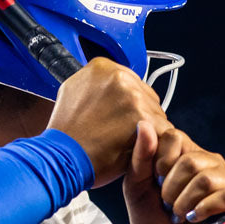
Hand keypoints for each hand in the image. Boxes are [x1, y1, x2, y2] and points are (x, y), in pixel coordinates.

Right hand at [47, 58, 170, 186]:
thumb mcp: (71, 92)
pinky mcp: (144, 119)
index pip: (130, 81)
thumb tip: (107, 86)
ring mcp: (133, 97)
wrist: (62, 156)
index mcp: (101, 67)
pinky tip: (139, 149)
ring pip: (156, 113)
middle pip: (146, 95)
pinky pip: (163, 130)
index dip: (127, 103)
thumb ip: (94, 84)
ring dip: (148, 129)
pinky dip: (155, 142)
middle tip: (120, 132)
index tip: (118, 115)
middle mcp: (119, 77)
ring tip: (124, 142)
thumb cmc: (66, 133)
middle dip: (138, 114)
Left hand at [123, 122, 224, 223]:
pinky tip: (196, 219)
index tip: (154, 183)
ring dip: (186, 202)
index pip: (174, 137)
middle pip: (191, 159)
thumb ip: (140, 158)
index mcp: (185, 154)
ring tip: (180, 214)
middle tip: (167, 205)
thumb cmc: (154, 222)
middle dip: (171, 188)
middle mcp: (210, 162)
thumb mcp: (136, 190)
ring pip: (207, 178)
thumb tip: (144, 124)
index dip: (159, 162)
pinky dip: (204, 211)